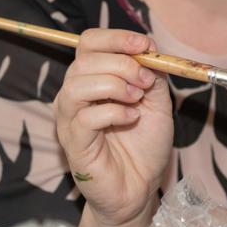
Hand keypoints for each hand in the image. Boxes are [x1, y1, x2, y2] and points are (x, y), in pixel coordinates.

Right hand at [54, 28, 173, 226]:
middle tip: (146, 82)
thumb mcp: (157, 102)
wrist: (140, 187)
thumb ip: (152, 75)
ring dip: (115, 85)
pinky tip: (131, 119)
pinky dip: (114, 112)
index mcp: (92, 78)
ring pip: (78, 85)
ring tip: (137, 100)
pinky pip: (85, 117)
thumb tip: (150, 50)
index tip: (145, 45)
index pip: (89, 42)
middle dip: (122, 63)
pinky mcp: (73, 144)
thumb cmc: (143, 144)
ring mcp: (70, 120)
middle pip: (84, 60)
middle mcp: (74, 94)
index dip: (116, 38)